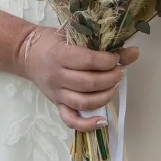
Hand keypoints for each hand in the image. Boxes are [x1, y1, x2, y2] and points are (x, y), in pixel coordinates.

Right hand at [13, 27, 138, 131]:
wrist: (26, 53)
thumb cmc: (52, 41)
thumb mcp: (74, 35)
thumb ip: (102, 45)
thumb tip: (134, 52)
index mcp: (60, 55)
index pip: (87, 61)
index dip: (107, 61)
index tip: (117, 58)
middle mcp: (57, 76)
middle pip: (88, 83)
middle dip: (110, 78)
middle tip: (119, 72)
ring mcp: (56, 93)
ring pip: (83, 102)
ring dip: (104, 97)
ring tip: (113, 87)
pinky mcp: (56, 104)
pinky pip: (70, 120)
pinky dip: (87, 125)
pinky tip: (102, 121)